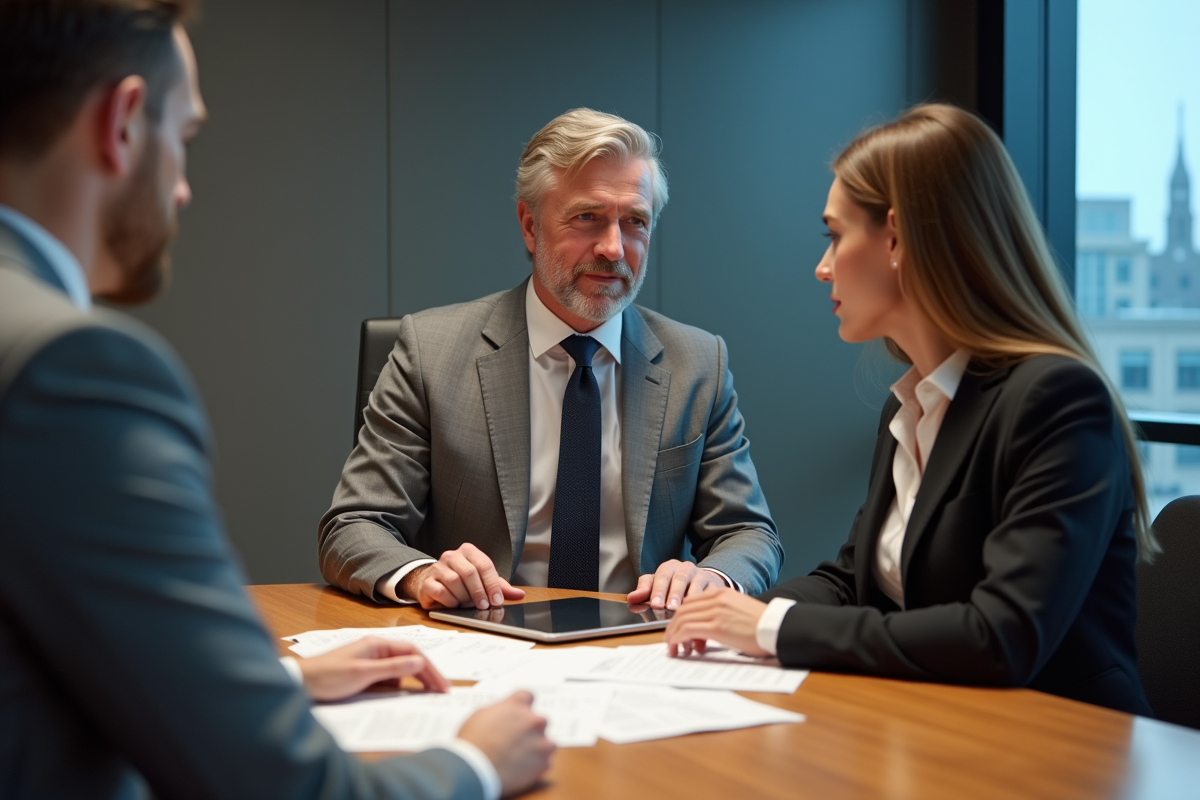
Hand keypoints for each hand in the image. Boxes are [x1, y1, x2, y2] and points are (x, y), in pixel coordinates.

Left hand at [296, 637, 449, 700]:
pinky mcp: (364, 673)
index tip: (442, 685)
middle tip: (442, 691)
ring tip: (428, 694)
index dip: (430, 668)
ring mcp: (370, 661)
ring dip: (415, 680)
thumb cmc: (327, 676)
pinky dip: (400, 685)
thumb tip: (420, 662)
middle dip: (427, 674)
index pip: (412, 652)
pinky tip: (404, 695)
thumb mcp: (362, 673)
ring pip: (400, 669)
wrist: (300, 683)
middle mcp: (376, 649)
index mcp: (377, 644)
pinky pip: (388, 678)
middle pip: (409, 659)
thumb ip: (392, 668)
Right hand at [402, 543, 525, 609]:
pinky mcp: (428, 581)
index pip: (484, 564)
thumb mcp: (483, 581)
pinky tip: (454, 604)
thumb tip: (520, 594)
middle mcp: (452, 556)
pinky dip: (450, 601)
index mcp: (468, 551)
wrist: (431, 583)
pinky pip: (440, 591)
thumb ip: (500, 587)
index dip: (492, 584)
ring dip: (464, 597)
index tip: (497, 600)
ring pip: (454, 581)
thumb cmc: (461, 582)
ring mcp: (438, 567)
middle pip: (469, 572)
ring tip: (468, 605)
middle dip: (479, 592)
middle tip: (484, 606)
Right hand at [458, 691, 554, 797]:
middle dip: (530, 730)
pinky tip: (522, 769)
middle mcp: (533, 720)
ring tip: (520, 758)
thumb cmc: (472, 742)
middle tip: (516, 741)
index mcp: (517, 705)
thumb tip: (504, 716)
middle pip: (540, 721)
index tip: (520, 713)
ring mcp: (541, 742)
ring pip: (547, 742)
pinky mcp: (543, 763)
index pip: (528, 696)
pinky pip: (545, 762)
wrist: (474, 769)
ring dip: (537, 748)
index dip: (523, 706)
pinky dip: (536, 765)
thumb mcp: (481, 715)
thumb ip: (500, 712)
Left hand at [626, 560, 726, 609]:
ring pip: (695, 585)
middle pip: (679, 579)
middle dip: (673, 594)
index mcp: (670, 567)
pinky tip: (698, 612)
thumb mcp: (658, 587)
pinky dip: (703, 603)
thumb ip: (644, 592)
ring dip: (689, 598)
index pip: (661, 575)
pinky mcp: (714, 585)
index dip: (657, 590)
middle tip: (668, 608)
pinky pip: (709, 593)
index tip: (654, 604)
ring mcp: (701, 576)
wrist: (704, 583)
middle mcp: (685, 569)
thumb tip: (631, 599)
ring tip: (682, 610)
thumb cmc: (676, 587)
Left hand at [662, 588, 769, 657]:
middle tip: (671, 642)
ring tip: (675, 649)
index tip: (677, 631)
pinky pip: (688, 630)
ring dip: (674, 635)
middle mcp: (716, 598)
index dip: (680, 617)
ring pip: (682, 619)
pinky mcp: (717, 626)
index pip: (691, 602)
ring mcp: (716, 611)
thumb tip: (704, 630)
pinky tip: (678, 648)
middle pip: (683, 610)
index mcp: (721, 592)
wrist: (777, 628)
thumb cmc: (762, 626)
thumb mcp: (738, 611)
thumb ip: (720, 613)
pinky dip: (678, 639)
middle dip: (673, 627)